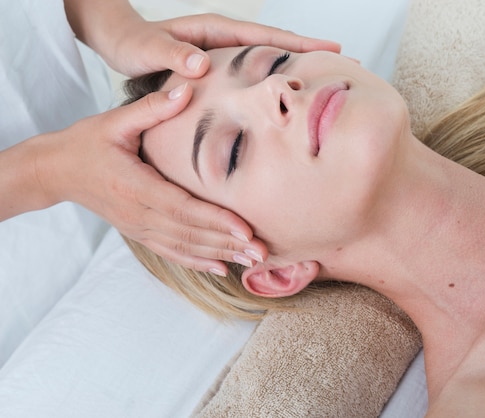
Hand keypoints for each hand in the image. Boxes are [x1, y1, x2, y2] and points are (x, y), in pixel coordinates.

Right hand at [40, 84, 266, 273]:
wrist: (55, 171)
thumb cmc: (86, 144)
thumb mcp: (114, 122)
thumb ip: (152, 108)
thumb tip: (186, 89)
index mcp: (135, 186)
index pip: (182, 208)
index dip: (215, 220)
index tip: (245, 229)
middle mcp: (138, 214)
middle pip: (189, 233)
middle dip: (228, 243)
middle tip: (263, 251)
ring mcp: (138, 227)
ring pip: (184, 247)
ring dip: (219, 255)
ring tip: (253, 262)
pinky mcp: (139, 233)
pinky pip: (171, 252)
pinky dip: (197, 262)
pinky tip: (220, 268)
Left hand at [98, 13, 340, 77]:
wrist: (118, 42)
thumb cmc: (131, 44)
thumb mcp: (147, 50)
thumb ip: (171, 54)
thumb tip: (200, 65)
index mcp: (215, 31)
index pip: (265, 36)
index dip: (298, 43)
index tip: (330, 50)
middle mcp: (226, 40)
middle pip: (279, 46)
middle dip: (312, 54)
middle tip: (348, 66)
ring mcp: (226, 54)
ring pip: (271, 61)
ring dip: (298, 70)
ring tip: (328, 84)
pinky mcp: (221, 70)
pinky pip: (256, 75)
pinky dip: (276, 82)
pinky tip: (288, 97)